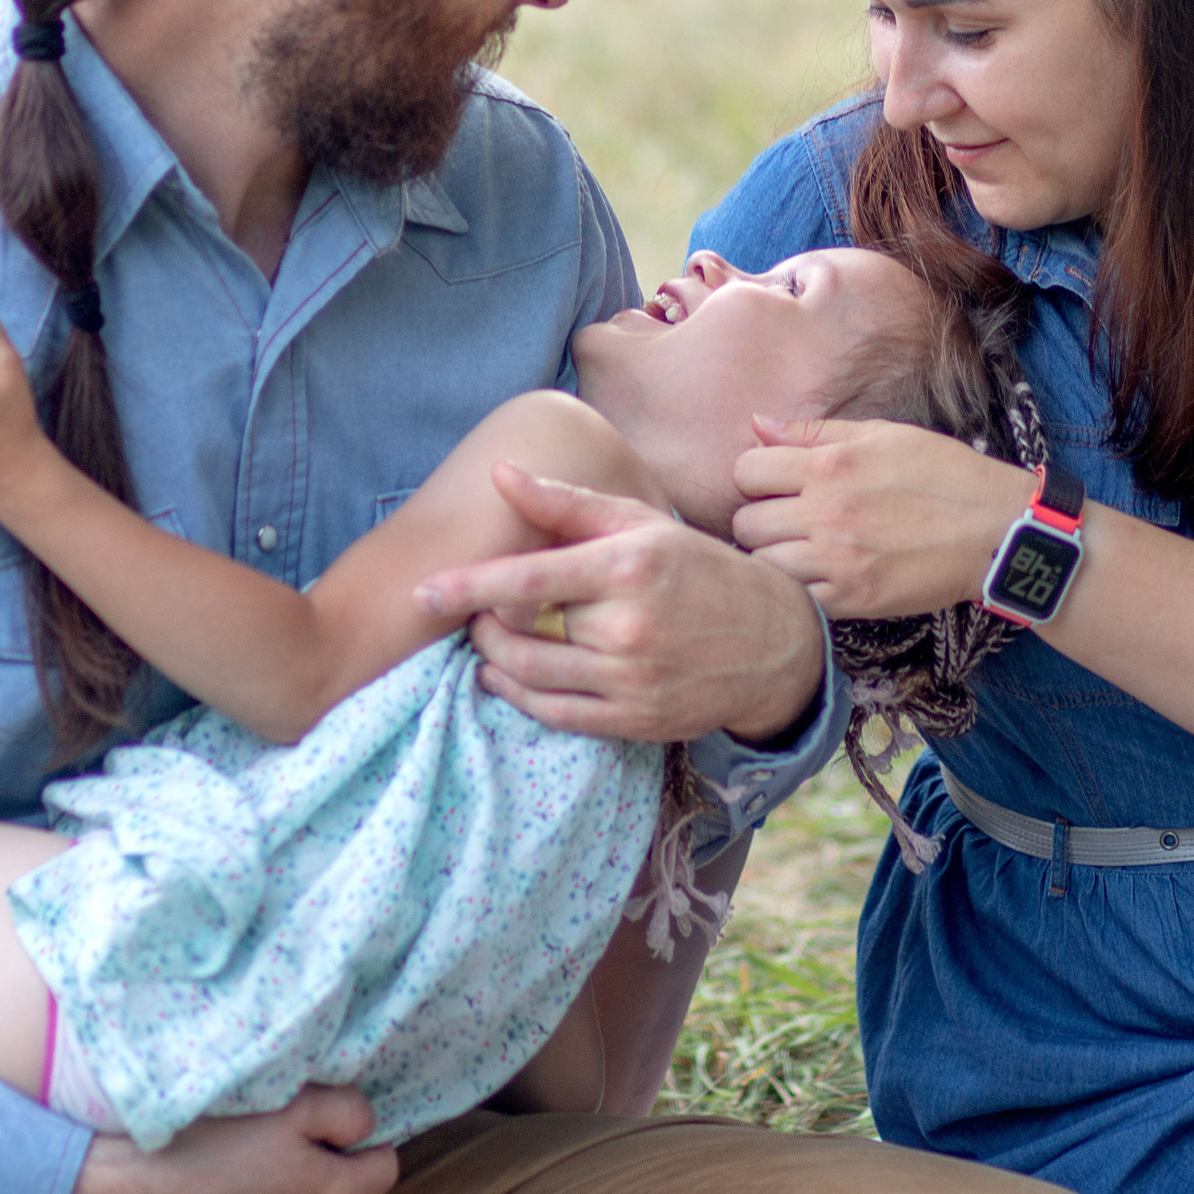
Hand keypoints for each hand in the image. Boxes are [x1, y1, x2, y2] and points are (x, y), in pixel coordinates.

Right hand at [66, 1086, 398, 1193]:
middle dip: (328, 1153)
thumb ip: (346, 1112)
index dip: (366, 1133)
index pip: (385, 1166)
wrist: (133, 1188)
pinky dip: (261, 1191)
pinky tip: (230, 1169)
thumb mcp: (293, 1106)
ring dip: (292, 1173)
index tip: (335, 1112)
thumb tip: (367, 1123)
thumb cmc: (213, 1142)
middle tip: (289, 1121)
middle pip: (344, 1185)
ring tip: (253, 1145)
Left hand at [413, 462, 824, 743]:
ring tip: (485, 642)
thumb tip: (500, 473)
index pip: (526, 580)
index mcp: (626, 567)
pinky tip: (506, 679)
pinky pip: (557, 715)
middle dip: (482, 623)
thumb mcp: (638, 523)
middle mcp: (629, 627)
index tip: (423, 592)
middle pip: (521, 633)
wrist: (771, 640)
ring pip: (531, 678)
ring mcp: (633, 680)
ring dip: (494, 662)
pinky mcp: (636, 721)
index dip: (466, 587)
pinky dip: (520, 698)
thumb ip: (564, 503)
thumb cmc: (695, 569)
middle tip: (474, 612)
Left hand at [730, 414, 1033, 619]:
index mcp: (830, 466)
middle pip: (746, 522)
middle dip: (759, 520)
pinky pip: (794, 600)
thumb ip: (814, 431)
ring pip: (761, 566)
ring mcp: (837, 561)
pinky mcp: (853, 600)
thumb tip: (756, 424)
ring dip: (774, 558)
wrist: (998, 532)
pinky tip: (818, 578)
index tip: (776, 485)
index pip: (746, 470)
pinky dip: (797, 591)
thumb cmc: (945, 475)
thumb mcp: (884, 435)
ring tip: (800, 552)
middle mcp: (826, 513)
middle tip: (787, 523)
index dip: (756, 476)